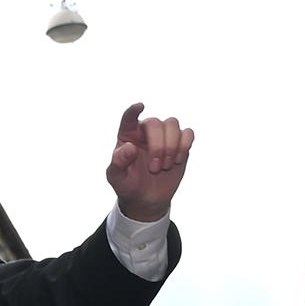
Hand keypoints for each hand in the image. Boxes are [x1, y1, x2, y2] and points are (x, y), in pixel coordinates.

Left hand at [106, 104, 192, 222]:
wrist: (146, 199)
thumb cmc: (128, 185)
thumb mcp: (116, 177)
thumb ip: (119, 162)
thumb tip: (129, 147)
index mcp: (128, 134)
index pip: (129, 117)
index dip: (133, 111)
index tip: (140, 106)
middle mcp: (146, 131)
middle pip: (156, 123)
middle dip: (158, 146)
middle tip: (155, 168)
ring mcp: (164, 136)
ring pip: (172, 124)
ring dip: (172, 145)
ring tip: (166, 166)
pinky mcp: (180, 144)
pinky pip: (188, 133)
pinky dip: (185, 145)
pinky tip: (178, 160)